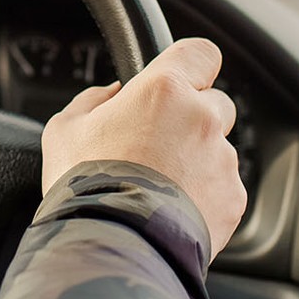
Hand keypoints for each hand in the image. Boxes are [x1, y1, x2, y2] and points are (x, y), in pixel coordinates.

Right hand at [39, 37, 246, 259]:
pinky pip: (224, 188)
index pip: (201, 53)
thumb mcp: (65, 130)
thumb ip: (93, 101)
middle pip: (215, 103)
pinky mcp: (233, 198)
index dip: (192, 65)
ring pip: (218, 149)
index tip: (181, 79)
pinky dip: (205, 196)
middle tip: (158, 146)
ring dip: (197, 161)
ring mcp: (223, 160)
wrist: (113, 245)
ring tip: (160, 189)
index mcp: (164, 90)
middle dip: (193, 119)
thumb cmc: (86, 186)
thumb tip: (112, 95)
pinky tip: (172, 210)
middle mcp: (202, 118)